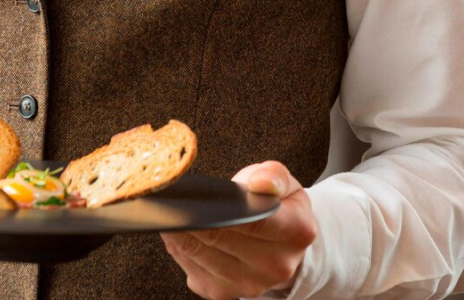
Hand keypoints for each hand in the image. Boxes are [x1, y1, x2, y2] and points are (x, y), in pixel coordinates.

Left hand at [161, 161, 316, 299]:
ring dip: (178, 232)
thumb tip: (259, 183)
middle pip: (219, 237)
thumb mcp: (286, 183)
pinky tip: (177, 231)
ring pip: (199, 253)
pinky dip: (179, 247)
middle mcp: (276, 265)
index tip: (192, 196)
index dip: (219, 208)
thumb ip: (274, 177)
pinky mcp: (223, 293)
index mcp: (296, 232)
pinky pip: (190, 267)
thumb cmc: (279, 208)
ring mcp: (249, 285)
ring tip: (167, 211)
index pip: (252, 220)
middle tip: (168, 198)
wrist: (283, 247)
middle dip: (190, 216)